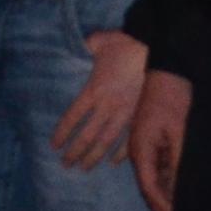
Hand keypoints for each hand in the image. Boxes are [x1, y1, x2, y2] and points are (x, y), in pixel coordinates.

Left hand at [55, 28, 151, 171]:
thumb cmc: (126, 44)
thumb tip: (78, 48)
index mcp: (94, 91)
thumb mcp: (98, 42)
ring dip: (94, 156)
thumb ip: (85, 47)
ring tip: (85, 168)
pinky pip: (129, 139)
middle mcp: (107, 106)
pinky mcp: (140, 115)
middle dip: (75, 152)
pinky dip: (122, 153)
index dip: (62, 133)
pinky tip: (114, 162)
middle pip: (87, 136)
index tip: (55, 145)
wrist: (155, 48)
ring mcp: (125, 113)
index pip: (72, 118)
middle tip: (66, 164)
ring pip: (106, 142)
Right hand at [129, 70, 192, 210]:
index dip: (162, 207)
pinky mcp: (154, 142)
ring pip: (154, 179)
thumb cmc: (172, 99)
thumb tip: (182, 187)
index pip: (149, 188)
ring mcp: (146, 147)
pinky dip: (169, 182)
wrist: (167, 72)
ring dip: (166, 196)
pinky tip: (180, 192)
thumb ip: (179, 160)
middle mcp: (139, 152)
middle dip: (162, 207)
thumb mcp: (179, 131)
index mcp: (141, 150)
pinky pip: (159, 167)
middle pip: (149, 187)